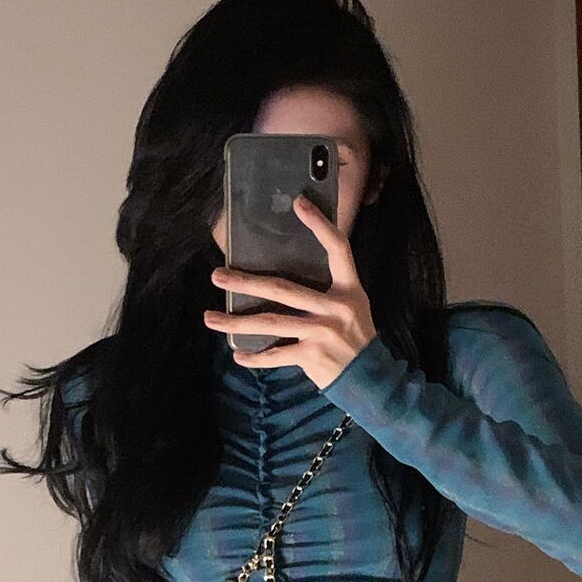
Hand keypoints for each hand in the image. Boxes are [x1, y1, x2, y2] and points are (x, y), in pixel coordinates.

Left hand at [204, 194, 377, 390]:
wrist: (371, 378)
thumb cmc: (356, 338)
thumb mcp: (353, 306)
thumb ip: (328, 290)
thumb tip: (284, 280)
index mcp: (348, 289)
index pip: (337, 248)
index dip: (319, 224)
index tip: (299, 203)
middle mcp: (335, 307)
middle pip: (282, 288)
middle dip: (246, 282)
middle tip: (218, 275)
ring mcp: (322, 332)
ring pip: (270, 323)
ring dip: (236, 322)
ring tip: (210, 318)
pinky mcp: (312, 356)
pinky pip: (276, 355)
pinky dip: (255, 357)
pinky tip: (238, 355)